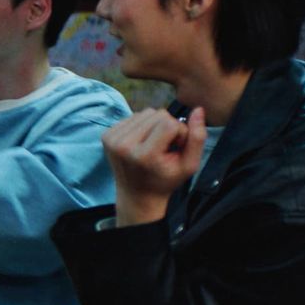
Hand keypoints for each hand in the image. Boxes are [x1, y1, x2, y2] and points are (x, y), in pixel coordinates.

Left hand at [102, 107, 206, 225]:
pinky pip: (133, 117)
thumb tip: (198, 109)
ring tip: (154, 145)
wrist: (137, 195)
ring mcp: (112, 140)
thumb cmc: (166, 180)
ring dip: (154, 125)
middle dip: (167, 127)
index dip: (180, 132)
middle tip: (165, 148)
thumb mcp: (189, 165)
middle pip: (157, 114)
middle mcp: (124, 146)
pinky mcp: (106, 136)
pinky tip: (142, 143)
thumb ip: (198, 138)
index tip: (177, 147)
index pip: (170, 123)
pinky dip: (142, 126)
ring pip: (145, 113)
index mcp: (144, 155)